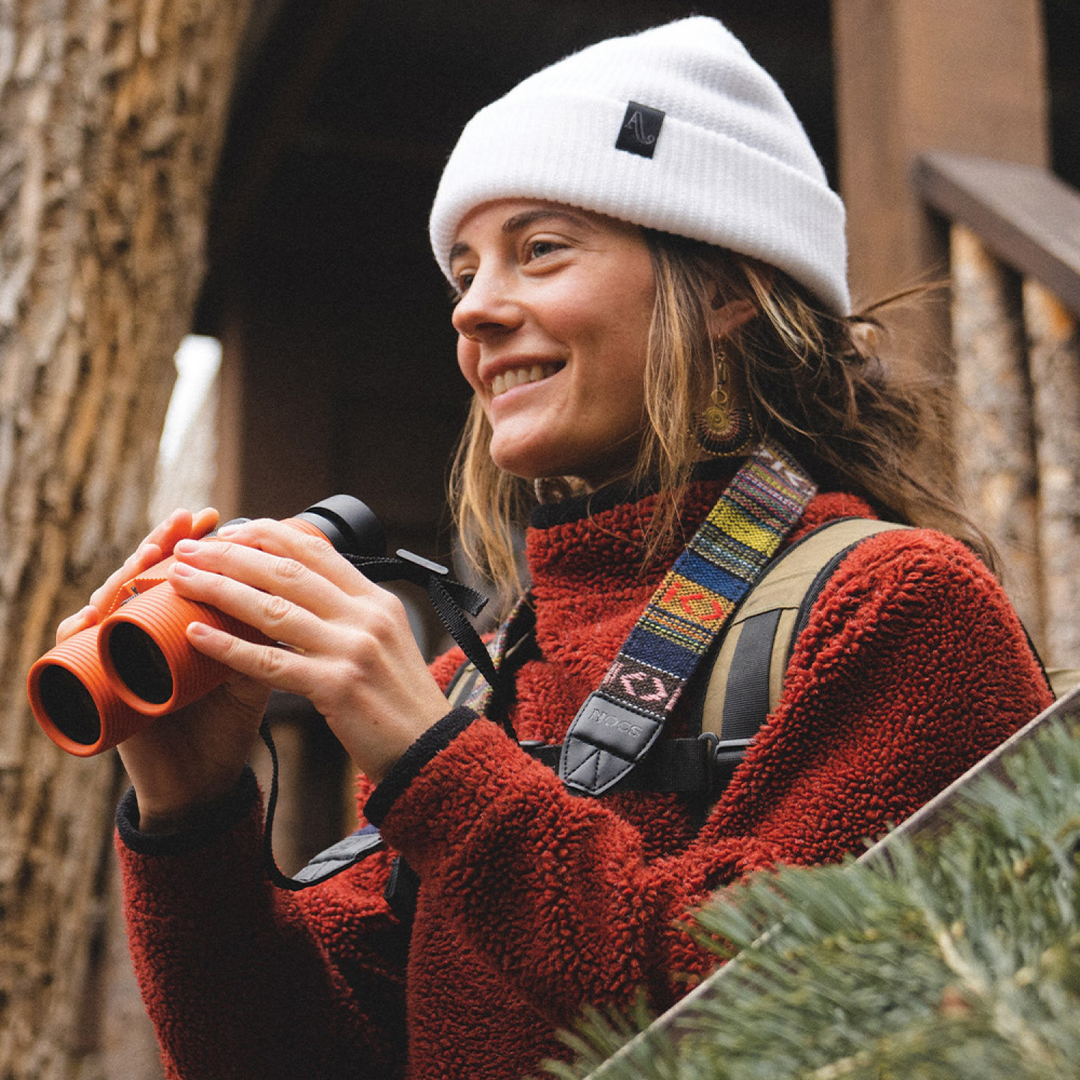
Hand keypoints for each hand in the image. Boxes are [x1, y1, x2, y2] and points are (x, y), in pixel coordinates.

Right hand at [58, 508, 271, 831]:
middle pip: (142, 578)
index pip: (184, 573)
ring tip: (147, 559)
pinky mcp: (97, 690)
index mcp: (184, 625)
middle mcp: (146, 634)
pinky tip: (88, 618)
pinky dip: (77, 634)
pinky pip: (73, 656)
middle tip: (184, 521)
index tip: (218, 517)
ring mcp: (120, 657)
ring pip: (108, 604)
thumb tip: (290, 594)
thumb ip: (264, 639)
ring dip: (123, 578)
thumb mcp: (253, 675)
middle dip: (162, 545)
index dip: (196, 544)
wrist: (204, 782)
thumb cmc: (227, 723)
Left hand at [165, 518, 449, 784]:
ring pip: (272, 609)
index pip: (316, 550)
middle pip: (286, 570)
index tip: (229, 532)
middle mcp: (366, 616)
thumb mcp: (387, 643)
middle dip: (231, 554)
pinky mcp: (337, 687)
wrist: (433, 751)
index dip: (266, 534)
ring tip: (180, 580)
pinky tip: (195, 635)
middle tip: (188, 548)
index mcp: (377, 601)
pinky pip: (270, 662)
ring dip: (218, 590)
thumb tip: (306, 594)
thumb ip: (351, 615)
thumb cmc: (402, 702)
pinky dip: (228, 647)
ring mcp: (352, 649)